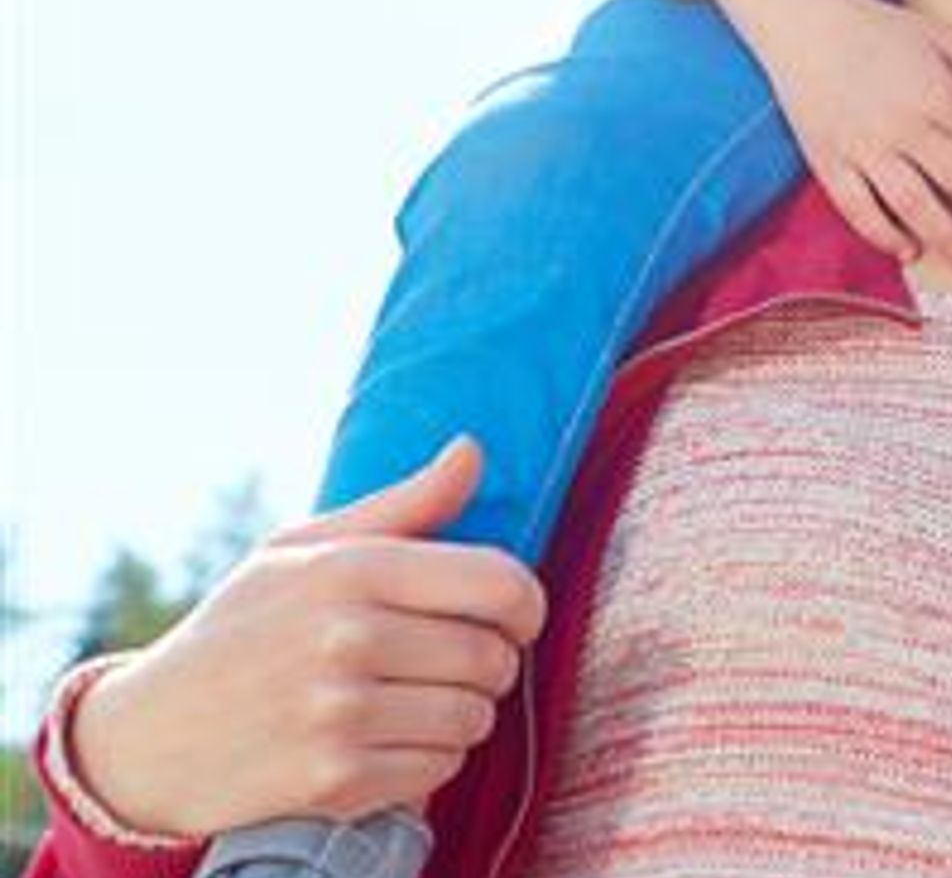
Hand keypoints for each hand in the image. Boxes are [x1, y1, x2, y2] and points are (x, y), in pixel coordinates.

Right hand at [68, 438, 545, 838]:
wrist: (148, 736)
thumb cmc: (240, 631)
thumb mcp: (301, 551)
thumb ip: (402, 505)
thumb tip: (473, 450)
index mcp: (350, 570)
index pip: (501, 583)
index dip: (525, 605)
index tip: (512, 618)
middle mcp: (347, 638)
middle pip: (493, 656)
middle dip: (488, 665)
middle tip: (447, 667)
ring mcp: (339, 712)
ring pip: (474, 717)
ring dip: (459, 716)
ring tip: (410, 704)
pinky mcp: (334, 778)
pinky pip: (440, 768)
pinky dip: (428, 761)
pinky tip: (385, 743)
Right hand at [709, 0, 951, 272]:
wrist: (805, 24)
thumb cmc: (883, 30)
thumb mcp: (945, 37)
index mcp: (936, 93)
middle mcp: (901, 125)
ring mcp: (862, 147)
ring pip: (913, 205)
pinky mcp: (827, 162)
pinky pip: (857, 209)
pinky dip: (884, 234)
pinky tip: (912, 251)